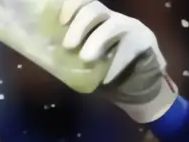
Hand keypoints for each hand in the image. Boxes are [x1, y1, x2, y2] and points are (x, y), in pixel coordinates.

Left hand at [61, 1, 176, 122]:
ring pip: (113, 25)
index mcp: (94, 20)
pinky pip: (130, 47)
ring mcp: (130, 28)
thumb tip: (43, 52)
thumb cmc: (103, 70)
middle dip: (79, 25)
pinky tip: (106, 78)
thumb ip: (68, 53)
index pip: (83, 2)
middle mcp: (112, 19)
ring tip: (86, 58)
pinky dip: (116, 64)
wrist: (135, 86)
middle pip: (95, 9)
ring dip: (97, 41)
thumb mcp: (81, 60)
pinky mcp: (144, 42)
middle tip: (68, 46)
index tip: (61, 22)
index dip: (71, 6)